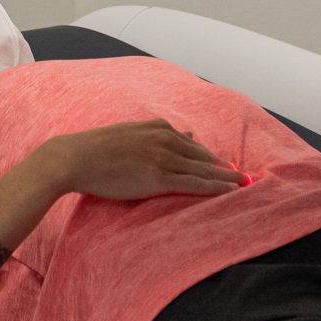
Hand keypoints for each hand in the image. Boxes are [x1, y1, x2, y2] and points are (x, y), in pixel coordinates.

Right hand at [44, 121, 241, 201]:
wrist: (75, 157)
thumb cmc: (96, 149)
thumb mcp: (130, 134)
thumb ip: (156, 135)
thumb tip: (183, 135)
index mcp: (158, 127)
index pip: (192, 145)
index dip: (210, 157)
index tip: (225, 165)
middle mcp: (166, 138)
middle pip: (203, 157)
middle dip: (224, 168)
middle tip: (244, 177)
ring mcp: (164, 157)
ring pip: (204, 170)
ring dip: (226, 178)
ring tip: (245, 185)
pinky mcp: (159, 177)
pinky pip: (195, 184)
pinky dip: (215, 188)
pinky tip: (228, 193)